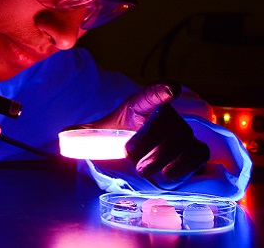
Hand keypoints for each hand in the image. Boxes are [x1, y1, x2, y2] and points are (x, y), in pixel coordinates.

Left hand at [67, 82, 210, 184]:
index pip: (153, 94)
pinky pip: (198, 154)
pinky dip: (184, 166)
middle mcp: (167, 114)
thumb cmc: (125, 134)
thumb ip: (86, 133)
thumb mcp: (105, 131)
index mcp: (143, 105)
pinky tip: (168, 175)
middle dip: (148, 143)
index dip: (162, 90)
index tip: (172, 88)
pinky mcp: (194, 149)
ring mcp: (183, 131)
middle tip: (132, 160)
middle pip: (167, 123)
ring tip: (145, 170)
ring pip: (183, 140)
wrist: (144, 147)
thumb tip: (64, 135)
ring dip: (163, 159)